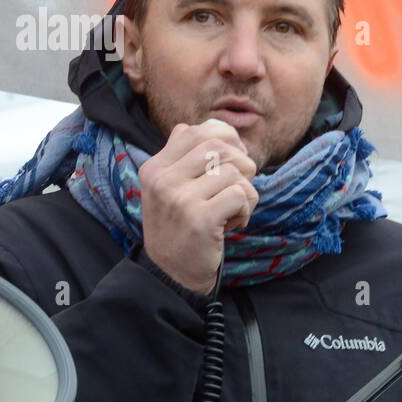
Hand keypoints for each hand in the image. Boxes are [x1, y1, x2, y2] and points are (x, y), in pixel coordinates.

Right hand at [138, 119, 258, 294]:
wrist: (171, 275)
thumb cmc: (180, 227)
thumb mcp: (170, 188)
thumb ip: (187, 157)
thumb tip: (218, 127)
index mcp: (155, 167)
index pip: (198, 131)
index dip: (226, 139)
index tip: (233, 160)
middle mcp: (163, 180)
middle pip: (221, 148)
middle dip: (242, 166)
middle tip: (237, 189)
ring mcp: (180, 199)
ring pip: (236, 172)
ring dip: (245, 193)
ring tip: (232, 211)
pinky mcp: (201, 219)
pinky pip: (242, 194)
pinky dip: (246, 210)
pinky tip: (233, 224)